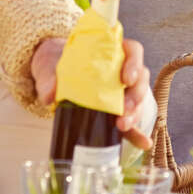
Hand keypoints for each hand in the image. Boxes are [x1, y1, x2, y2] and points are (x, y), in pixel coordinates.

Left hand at [32, 36, 153, 149]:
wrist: (51, 76)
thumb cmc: (56, 65)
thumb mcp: (50, 67)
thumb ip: (49, 78)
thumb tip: (49, 95)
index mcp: (111, 52)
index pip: (133, 50)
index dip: (134, 63)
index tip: (126, 79)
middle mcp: (121, 70)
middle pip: (140, 78)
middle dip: (136, 95)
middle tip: (125, 108)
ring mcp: (121, 91)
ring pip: (138, 100)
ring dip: (135, 113)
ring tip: (123, 125)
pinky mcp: (117, 112)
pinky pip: (130, 122)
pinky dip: (137, 133)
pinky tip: (143, 143)